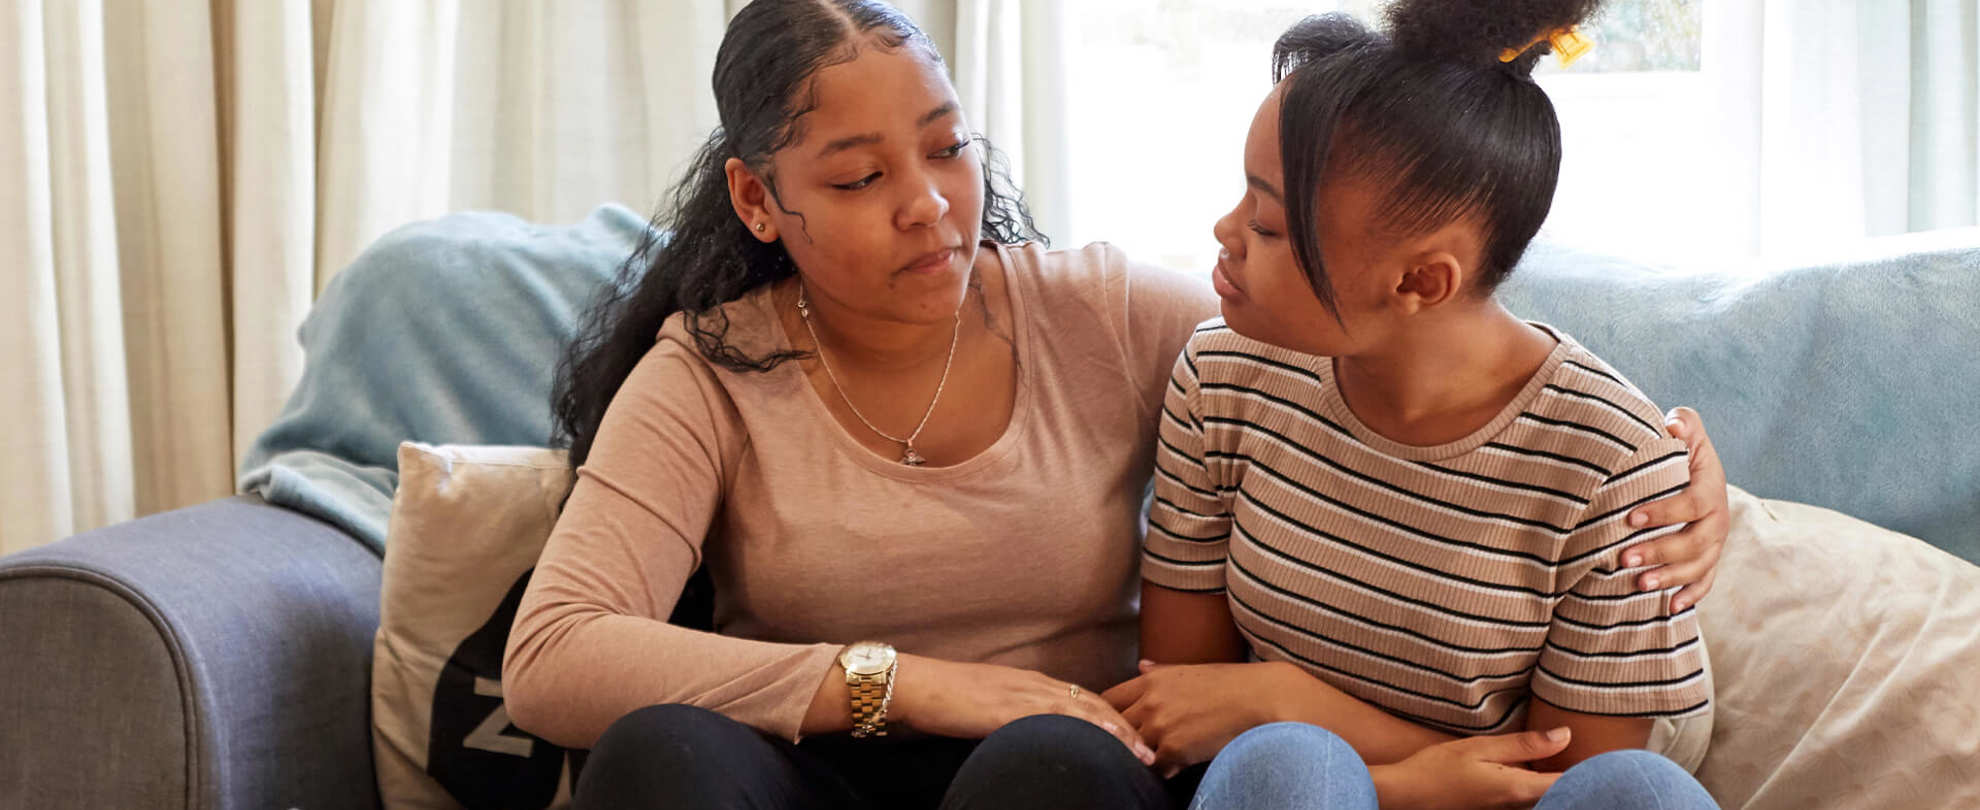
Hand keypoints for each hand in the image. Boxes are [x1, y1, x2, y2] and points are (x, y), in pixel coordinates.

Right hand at [888, 654, 1155, 765]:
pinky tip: (1106, 740)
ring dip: (1118, 731)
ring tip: (1143, 753)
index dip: (1112, 719)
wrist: (915, 685)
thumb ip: (1011, 718)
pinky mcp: (1012, 707)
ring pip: (1084, 709)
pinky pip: (1059, 717)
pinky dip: (1087, 728)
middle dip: (1127, 726)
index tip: (1135, 738)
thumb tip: (1028, 737)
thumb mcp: (986, 709)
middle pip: (1093, 702)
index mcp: (1030, 683)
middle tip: (1153, 749)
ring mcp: (1025, 693)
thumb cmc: (944, 700)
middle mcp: (1035, 684)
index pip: (1082, 699)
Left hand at [1102, 659, 1296, 776]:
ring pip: (1132, 750)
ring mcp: (1160, 727)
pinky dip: (1163, 769)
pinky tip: (1176, 765)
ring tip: (1157, 755)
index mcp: (1151, 681)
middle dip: (1121, 738)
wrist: (1262, 700)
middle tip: (1133, 746)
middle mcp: (1150, 702)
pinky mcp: (1174, 750)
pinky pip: (1155, 768)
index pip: (1108, 700)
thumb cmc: (1231, 684)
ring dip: (1141, 755)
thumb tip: (1141, 665)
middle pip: (1114, 727)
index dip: (1107, 715)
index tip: (1113, 724)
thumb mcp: (1190, 671)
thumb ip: (1160, 672)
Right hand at [1369, 728, 1570, 809]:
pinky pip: (1530, 799)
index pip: (1570, 783)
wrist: (1406, 796)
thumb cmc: (1437, 770)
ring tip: (1560, 757)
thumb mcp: (1480, 748)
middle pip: (1562, 794)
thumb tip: (1565, 735)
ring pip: (1546, 798)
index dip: (1590, 769)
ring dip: (1557, 781)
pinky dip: (1539, 786)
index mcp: (1518, 789)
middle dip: (1576, 775)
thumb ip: (1524, 744)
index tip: (1601, 752)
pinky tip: (1532, 769)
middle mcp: (1518, 807)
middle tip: (1584, 753)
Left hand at [1622, 407, 1729, 610]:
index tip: (1631, 518)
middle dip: (1660, 551)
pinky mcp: (1708, 558)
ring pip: (1699, 566)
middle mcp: (1718, 518)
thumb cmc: (1679, 449)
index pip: (1693, 503)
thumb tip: (1674, 425)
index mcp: (1711, 487)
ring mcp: (1714, 542)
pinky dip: (1690, 596)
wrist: (1694, 470)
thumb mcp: (1684, 430)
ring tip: (1638, 583)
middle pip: (1695, 542)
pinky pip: (1705, 582)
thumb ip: (1683, 423)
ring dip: (1670, 578)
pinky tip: (1669, 607)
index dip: (1665, 512)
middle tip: (1624, 558)